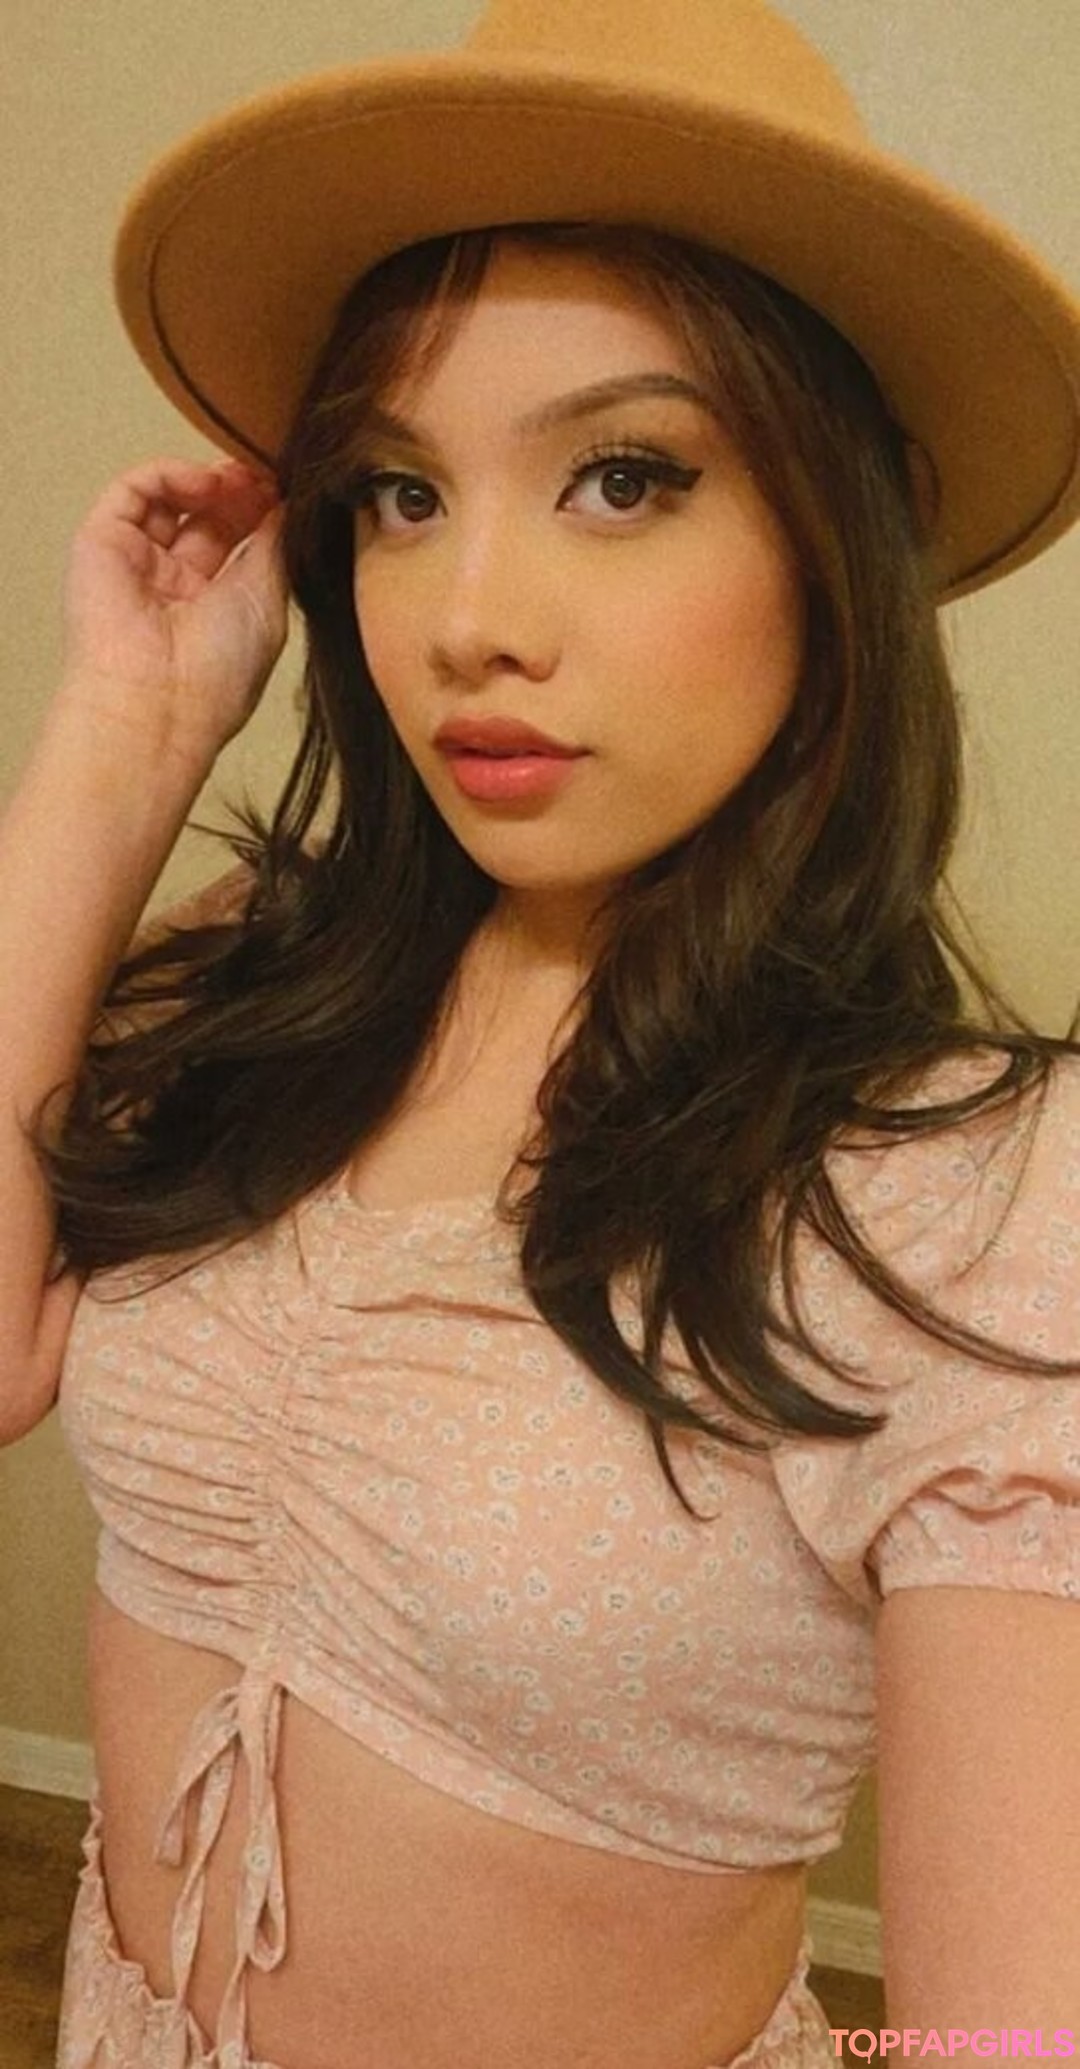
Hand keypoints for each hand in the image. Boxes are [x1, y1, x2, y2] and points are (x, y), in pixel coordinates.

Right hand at [58, 456, 289, 765]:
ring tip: (239, 478)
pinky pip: (132, 491)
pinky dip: (169, 474)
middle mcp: (173, 582)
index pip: (236, 540)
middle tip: (266, 475)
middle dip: (238, 491)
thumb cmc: (217, 675)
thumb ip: (274, 548)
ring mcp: (136, 561)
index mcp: (214, 605)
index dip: (261, 510)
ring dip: (208, 479)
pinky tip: (205, 481)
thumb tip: (287, 505)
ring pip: (168, 497)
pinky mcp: (102, 543)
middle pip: (206, 515)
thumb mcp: (267, 602)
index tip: (289, 491)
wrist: (159, 702)